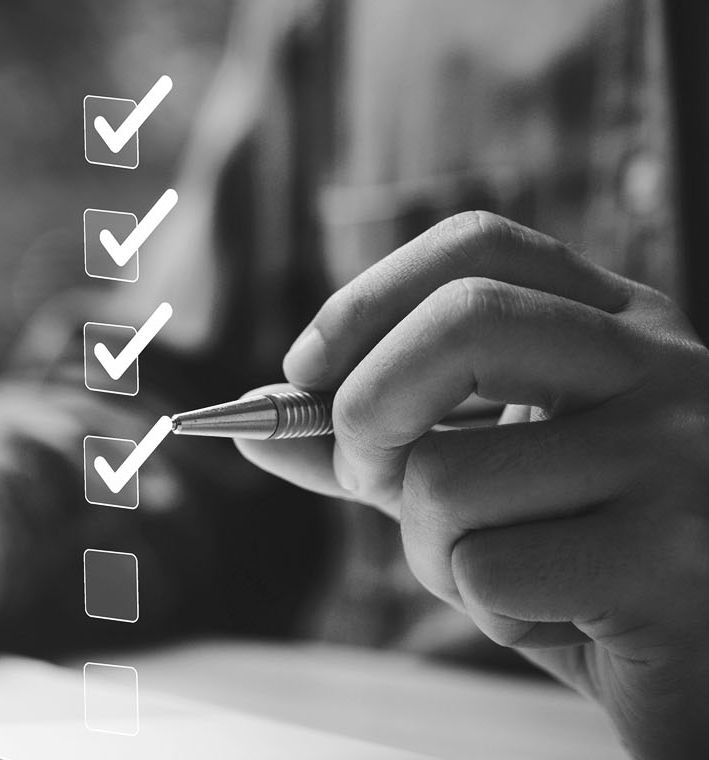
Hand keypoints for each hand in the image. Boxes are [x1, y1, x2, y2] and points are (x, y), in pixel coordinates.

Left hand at [238, 212, 708, 758]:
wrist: (705, 667)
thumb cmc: (585, 563)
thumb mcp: (476, 480)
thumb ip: (377, 442)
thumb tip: (251, 418)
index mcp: (620, 323)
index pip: (478, 247)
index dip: (366, 299)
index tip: (304, 372)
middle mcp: (663, 366)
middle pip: (461, 322)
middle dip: (367, 409)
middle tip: (365, 475)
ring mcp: (679, 456)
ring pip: (449, 474)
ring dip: (433, 550)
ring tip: (511, 576)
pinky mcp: (671, 559)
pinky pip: (488, 570)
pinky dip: (486, 611)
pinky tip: (559, 619)